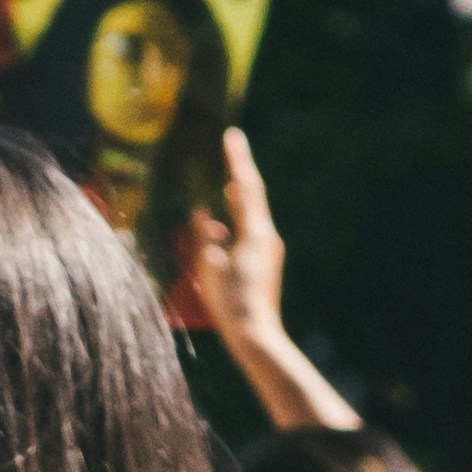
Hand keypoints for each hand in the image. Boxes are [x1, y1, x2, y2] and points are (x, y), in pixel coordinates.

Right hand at [183, 124, 281, 351]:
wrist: (255, 335)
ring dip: (237, 200)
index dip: (237, 161)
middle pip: (252, 196)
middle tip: (231, 148)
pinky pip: (249, 233)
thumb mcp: (210, 267)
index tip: (232, 136)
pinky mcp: (264, 264)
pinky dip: (235, 223)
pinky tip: (220, 230)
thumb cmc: (230, 302)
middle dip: (239, 173)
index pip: (245, 186)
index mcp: (256, 231)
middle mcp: (267, 236)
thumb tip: (203, 212)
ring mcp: (268, 250)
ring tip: (226, 185)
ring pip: (251, 216)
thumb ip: (205, 235)